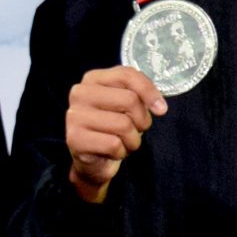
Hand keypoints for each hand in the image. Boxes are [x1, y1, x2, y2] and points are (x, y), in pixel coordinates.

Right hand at [67, 65, 165, 202]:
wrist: (94, 161)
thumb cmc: (113, 129)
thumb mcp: (127, 107)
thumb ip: (140, 96)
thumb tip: (159, 106)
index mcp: (93, 79)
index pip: (127, 75)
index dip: (149, 92)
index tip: (161, 109)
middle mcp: (80, 93)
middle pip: (129, 100)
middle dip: (142, 120)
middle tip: (135, 130)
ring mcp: (74, 116)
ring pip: (124, 125)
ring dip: (133, 140)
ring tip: (123, 142)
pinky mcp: (75, 139)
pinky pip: (114, 144)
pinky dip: (121, 152)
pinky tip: (112, 152)